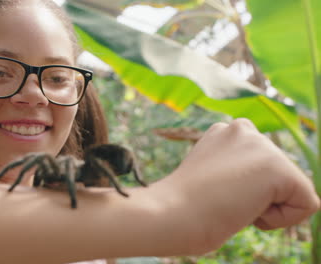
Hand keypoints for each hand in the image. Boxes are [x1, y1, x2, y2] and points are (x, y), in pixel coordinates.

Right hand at [161, 119, 319, 253]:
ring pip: (292, 190)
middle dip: (256, 197)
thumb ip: (233, 172)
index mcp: (223, 132)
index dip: (240, 192)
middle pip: (278, 178)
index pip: (257, 168)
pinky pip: (306, 204)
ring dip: (265, 207)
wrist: (170, 213)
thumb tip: (257, 187)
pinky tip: (245, 209)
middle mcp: (242, 129)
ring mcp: (260, 144)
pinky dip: (281, 219)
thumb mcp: (209, 180)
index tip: (211, 192)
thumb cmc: (181, 208)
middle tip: (219, 199)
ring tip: (229, 202)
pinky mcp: (277, 166)